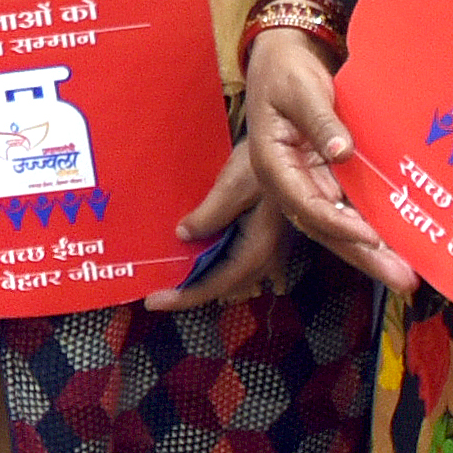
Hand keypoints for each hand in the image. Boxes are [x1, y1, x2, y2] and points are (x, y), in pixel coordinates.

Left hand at [142, 148, 300, 311]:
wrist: (299, 149)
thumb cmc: (268, 162)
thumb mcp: (235, 184)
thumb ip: (211, 214)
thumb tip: (183, 236)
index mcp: (258, 249)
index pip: (216, 284)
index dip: (184, 296)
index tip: (153, 302)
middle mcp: (266, 257)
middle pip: (223, 287)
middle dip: (190, 291)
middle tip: (157, 292)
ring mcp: (270, 251)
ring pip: (232, 277)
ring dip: (204, 280)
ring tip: (174, 277)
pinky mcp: (267, 239)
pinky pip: (239, 263)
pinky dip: (217, 266)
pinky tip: (200, 259)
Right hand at [237, 31, 415, 291]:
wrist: (281, 59)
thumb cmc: (286, 71)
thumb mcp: (301, 89)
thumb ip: (320, 120)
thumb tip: (342, 151)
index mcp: (273, 163)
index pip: (305, 203)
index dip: (338, 222)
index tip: (370, 236)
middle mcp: (290, 182)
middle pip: (325, 228)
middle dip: (363, 256)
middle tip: (402, 279)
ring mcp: (309, 184)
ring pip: (339, 227)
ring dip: (371, 252)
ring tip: (409, 275)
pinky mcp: (327, 180)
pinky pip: (349, 210)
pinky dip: (372, 230)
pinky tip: (401, 245)